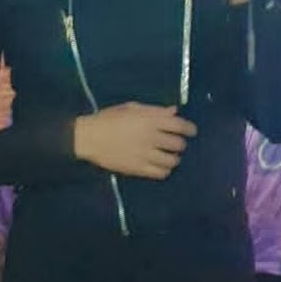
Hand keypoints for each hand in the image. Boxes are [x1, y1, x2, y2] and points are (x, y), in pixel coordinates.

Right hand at [74, 103, 196, 179]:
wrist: (89, 137)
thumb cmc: (109, 118)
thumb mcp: (131, 108)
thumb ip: (154, 110)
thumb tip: (174, 111)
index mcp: (150, 120)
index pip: (180, 126)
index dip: (190, 129)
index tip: (191, 132)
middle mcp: (151, 137)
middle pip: (178, 145)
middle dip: (180, 145)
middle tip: (175, 145)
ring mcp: (146, 154)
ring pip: (172, 161)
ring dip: (173, 159)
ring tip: (169, 157)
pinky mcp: (139, 169)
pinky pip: (161, 173)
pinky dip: (164, 170)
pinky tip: (160, 167)